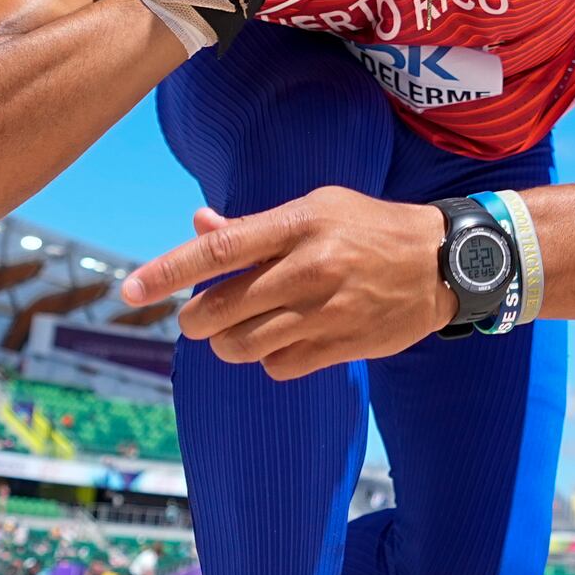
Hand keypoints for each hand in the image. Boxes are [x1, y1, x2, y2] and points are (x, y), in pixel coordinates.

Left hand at [121, 189, 453, 380]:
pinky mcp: (342, 345)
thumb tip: (199, 223)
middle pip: (220, 308)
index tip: (130, 291)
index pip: (219, 251)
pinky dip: (268, 359)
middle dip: (194, 319)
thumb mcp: (318, 208)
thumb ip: (256, 225)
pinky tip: (284, 341)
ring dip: (228, 342)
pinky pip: (277, 366)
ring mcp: (327, 311)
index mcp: (300, 224)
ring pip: (241, 345)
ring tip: (240, 330)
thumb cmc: (371, 228)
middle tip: (196, 318)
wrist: (445, 263)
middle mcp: (310, 267)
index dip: (167, 272)